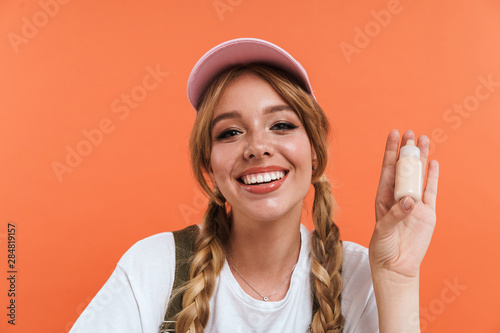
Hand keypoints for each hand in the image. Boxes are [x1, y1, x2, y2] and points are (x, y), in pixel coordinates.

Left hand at [369, 129, 438, 279]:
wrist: (395, 266)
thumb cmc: (382, 248)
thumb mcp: (383, 230)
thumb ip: (395, 215)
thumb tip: (409, 201)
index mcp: (383, 197)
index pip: (387, 170)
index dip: (390, 152)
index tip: (393, 134)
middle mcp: (399, 197)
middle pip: (404, 169)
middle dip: (406, 151)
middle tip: (410, 132)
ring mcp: (414, 204)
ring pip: (418, 176)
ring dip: (421, 159)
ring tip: (424, 140)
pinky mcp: (427, 213)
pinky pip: (431, 192)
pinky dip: (432, 178)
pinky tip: (433, 163)